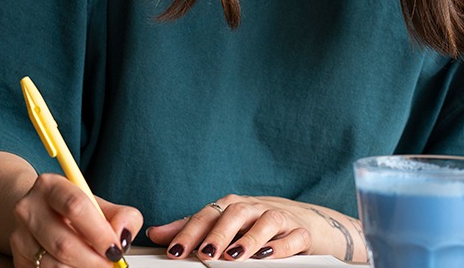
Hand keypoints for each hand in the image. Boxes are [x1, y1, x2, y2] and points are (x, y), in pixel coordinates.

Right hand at [9, 172, 142, 267]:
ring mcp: (19, 236)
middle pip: (64, 243)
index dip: (99, 233)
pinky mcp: (18, 259)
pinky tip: (77, 266)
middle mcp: (29, 208)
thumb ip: (121, 216)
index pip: (75, 207)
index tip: (116, 249)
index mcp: (50, 186)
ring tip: (94, 264)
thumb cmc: (72, 210)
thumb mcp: (99, 205)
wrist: (38, 214)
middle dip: (93, 260)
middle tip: (110, 264)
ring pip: (54, 265)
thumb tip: (123, 236)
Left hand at [144, 195, 362, 261]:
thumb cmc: (257, 224)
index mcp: (231, 206)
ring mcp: (280, 217)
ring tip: (234, 256)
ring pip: (265, 221)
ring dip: (249, 238)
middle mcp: (254, 208)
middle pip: (234, 213)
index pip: (207, 215)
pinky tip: (268, 256)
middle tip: (205, 254)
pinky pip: (293, 237)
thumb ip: (192, 230)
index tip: (175, 252)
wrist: (306, 221)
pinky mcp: (302, 232)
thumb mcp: (224, 226)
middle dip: (218, 234)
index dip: (189, 232)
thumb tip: (156, 234)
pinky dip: (281, 246)